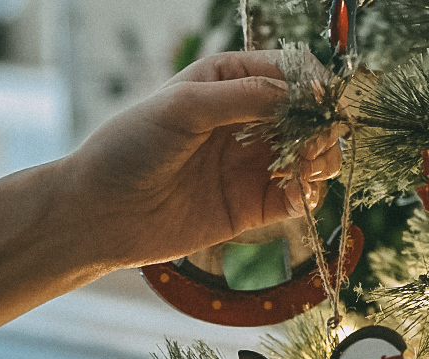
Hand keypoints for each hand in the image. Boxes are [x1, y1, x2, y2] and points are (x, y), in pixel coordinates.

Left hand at [60, 50, 341, 268]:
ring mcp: (252, 166)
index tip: (323, 105)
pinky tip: (299, 195)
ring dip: (321, 163)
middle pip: (307, 119)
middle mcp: (246, 122)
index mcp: (228, 83)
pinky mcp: (254, 207)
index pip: (288, 75)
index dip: (313, 88)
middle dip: (321, 129)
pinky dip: (307, 196)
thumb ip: (242, 97)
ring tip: (310, 170)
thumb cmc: (130, 147)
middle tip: (317, 145)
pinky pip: (296, 199)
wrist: (104, 213)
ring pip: (309, 159)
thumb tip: (299, 95)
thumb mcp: (183, 107)